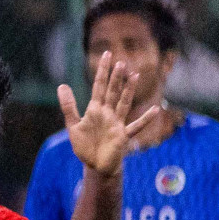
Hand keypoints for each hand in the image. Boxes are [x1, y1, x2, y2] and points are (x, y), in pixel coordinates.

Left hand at [59, 51, 158, 175]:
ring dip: (128, 91)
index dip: (102, 71)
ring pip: (123, 104)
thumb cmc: (85, 145)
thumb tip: (62, 85)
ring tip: (135, 76)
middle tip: (120, 62)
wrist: (95, 164)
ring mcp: (116, 124)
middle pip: (112, 92)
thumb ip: (69, 106)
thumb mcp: (73, 125)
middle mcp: (108, 114)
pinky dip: (145, 120)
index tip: (107, 54)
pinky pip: (135, 127)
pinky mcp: (122, 136)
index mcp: (95, 110)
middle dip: (115, 78)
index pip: (99, 86)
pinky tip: (156, 110)